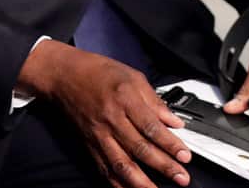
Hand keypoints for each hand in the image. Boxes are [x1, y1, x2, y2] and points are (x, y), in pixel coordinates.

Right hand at [19, 41, 191, 187]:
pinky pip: (104, 167)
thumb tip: (174, 121)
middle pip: (140, 148)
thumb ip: (154, 101)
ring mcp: (98, 134)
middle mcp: (111, 119)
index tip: (185, 156)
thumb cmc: (96, 72)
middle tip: (182, 178)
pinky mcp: (89, 144)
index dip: (170, 144)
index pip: (151, 127)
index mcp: (124, 99)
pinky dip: (117, 183)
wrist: (63, 75)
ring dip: (141, 182)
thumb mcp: (131, 76)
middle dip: (164, 166)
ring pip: (121, 163)